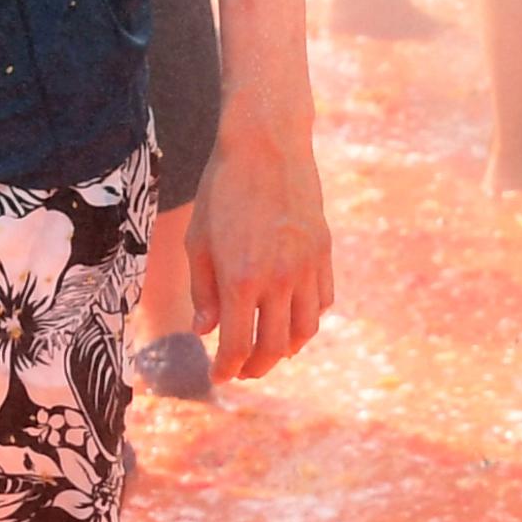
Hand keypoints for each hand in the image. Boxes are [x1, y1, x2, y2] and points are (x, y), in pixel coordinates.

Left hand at [186, 99, 333, 379]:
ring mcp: (306, 267)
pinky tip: (292, 318)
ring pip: (305, 330)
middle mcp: (279, 279)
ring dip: (286, 350)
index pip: (237, 345)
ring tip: (270, 352)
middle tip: (242, 371)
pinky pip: (323, 301)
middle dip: (256, 368)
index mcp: (240, 279)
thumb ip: (202, 291)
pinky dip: (308, 319)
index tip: (218, 376)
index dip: (226, 369)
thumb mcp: (198, 241)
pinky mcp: (323, 252)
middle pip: (274, 348)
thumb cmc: (221, 190)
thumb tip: (206, 331)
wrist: (266, 145)